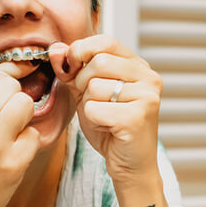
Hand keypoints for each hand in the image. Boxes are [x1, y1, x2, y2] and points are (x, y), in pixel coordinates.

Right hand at [0, 66, 38, 206]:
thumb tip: (4, 76)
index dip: (7, 80)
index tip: (12, 87)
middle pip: (11, 87)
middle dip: (13, 99)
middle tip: (6, 118)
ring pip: (26, 104)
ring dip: (23, 116)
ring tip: (11, 133)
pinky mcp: (13, 164)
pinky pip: (33, 135)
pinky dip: (26, 144)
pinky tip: (11, 155)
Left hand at [49, 35, 161, 184]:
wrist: (130, 165)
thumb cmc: (111, 129)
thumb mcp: (87, 93)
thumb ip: (73, 70)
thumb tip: (56, 48)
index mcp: (139, 66)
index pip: (106, 41)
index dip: (81, 51)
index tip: (71, 67)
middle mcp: (148, 77)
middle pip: (98, 62)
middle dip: (83, 83)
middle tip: (93, 102)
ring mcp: (146, 97)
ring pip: (95, 86)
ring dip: (89, 105)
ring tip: (103, 117)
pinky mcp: (137, 117)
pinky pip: (95, 109)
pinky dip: (93, 121)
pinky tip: (107, 128)